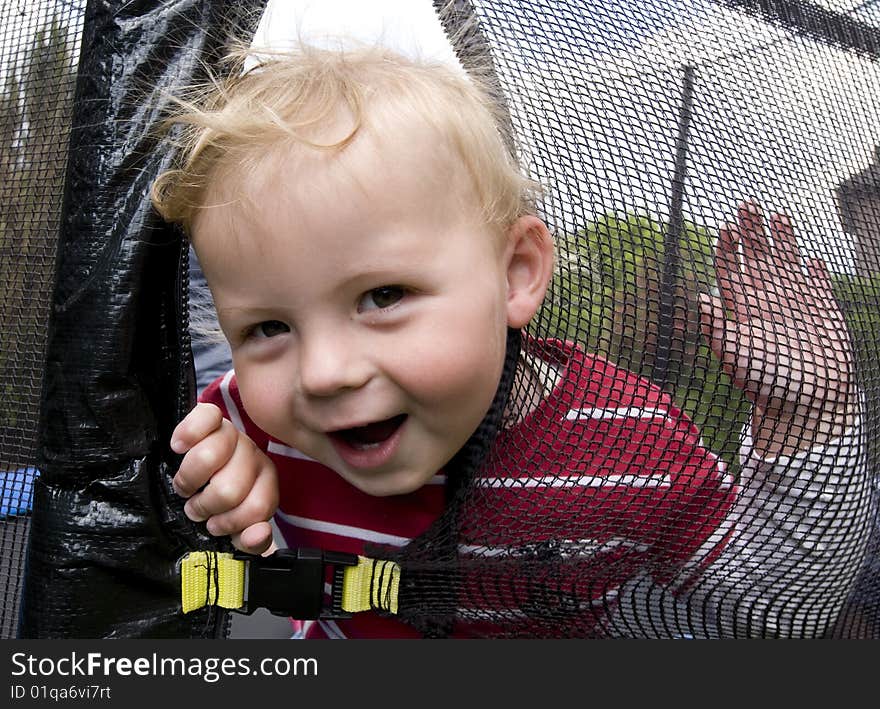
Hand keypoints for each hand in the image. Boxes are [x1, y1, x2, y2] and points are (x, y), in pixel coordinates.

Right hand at [171, 402, 279, 553]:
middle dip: (205, 506)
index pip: (258, 508)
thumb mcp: (239, 526)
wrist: (201, 465)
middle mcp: (253, 456)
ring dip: (189, 480)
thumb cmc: (221, 501)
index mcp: (266, 481)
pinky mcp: (212, 416)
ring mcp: (233, 434)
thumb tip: (257, 536)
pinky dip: (186, 435)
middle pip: (228, 489)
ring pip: (208, 457)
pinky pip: (204, 417)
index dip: (231, 523)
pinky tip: (179, 448)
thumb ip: (253, 540)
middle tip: (196, 507)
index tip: (213, 526)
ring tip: (185, 487)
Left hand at [698, 201, 854, 456]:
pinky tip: (811, 259)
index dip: (728, 250)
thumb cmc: (762, 382)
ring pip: (787, 262)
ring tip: (776, 215)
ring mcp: (795, 302)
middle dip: (751, 232)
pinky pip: (817, 284)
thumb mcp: (731, 355)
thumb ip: (715, 328)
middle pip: (757, 257)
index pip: (731, 271)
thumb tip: (701, 298)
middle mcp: (766, 300)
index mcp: (742, 309)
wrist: (804, 402)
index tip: (725, 229)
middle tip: (746, 204)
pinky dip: (814, 271)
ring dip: (782, 240)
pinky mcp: (822, 309)